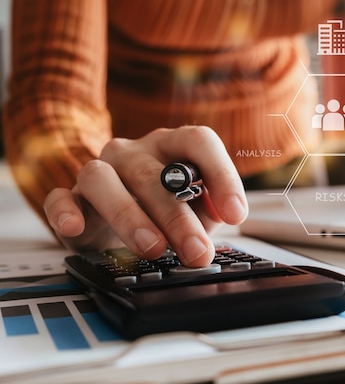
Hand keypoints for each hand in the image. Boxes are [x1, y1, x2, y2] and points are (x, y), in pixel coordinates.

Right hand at [43, 126, 248, 266]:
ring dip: (130, 215)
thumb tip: (224, 216)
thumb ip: (209, 209)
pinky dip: (64, 211)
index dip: (221, 174)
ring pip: (103, 179)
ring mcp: (99, 170)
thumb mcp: (196, 210)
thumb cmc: (165, 211)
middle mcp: (134, 152)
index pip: (198, 141)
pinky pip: (60, 197)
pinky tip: (74, 227)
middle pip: (153, 173)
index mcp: (172, 146)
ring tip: (153, 248)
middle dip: (179, 217)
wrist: (118, 222)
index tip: (235, 214)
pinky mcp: (71, 197)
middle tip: (197, 251)